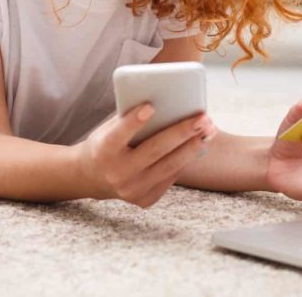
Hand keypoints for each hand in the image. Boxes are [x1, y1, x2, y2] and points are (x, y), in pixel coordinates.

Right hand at [77, 103, 217, 207]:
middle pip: (154, 150)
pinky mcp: (144, 200)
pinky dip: (185, 160)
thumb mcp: (108, 129)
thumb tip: (165, 102)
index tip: (151, 106)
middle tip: (203, 118)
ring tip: (209, 131)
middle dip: (182, 132)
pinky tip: (198, 145)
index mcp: (103, 151)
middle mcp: (117, 173)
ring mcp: (131, 190)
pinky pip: (170, 177)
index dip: (134, 121)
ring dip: (193, 147)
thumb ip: (130, 118)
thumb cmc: (106, 143)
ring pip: (169, 166)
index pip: (119, 135)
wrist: (91, 178)